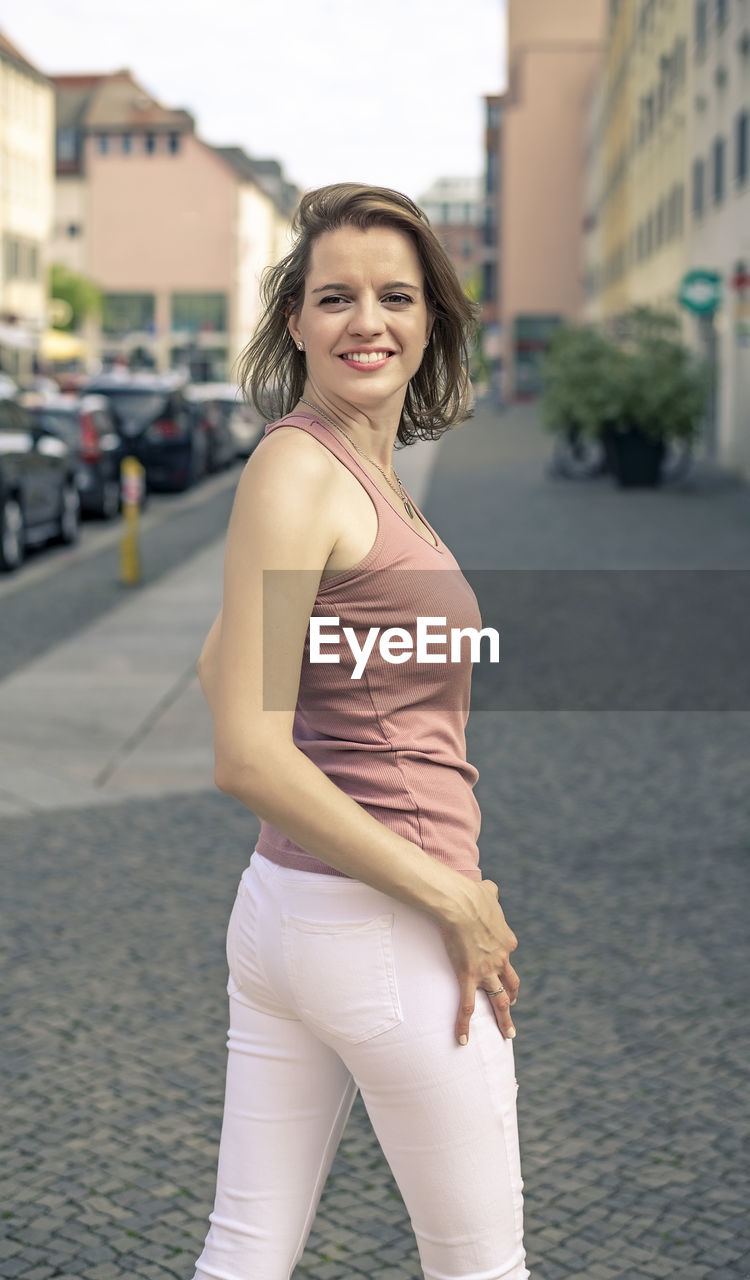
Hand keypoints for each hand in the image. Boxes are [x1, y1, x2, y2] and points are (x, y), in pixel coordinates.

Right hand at [437, 879, 519, 1045]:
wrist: (460, 903)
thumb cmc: (472, 895)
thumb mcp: (488, 892)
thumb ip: (491, 893)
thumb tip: (489, 888)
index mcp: (506, 941)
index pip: (508, 958)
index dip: (506, 969)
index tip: (502, 975)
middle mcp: (501, 960)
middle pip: (511, 985)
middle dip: (512, 999)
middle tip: (511, 1011)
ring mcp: (486, 971)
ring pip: (499, 1001)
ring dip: (504, 1019)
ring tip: (508, 1034)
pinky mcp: (469, 977)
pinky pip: (467, 1007)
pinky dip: (465, 1026)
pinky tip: (463, 1041)